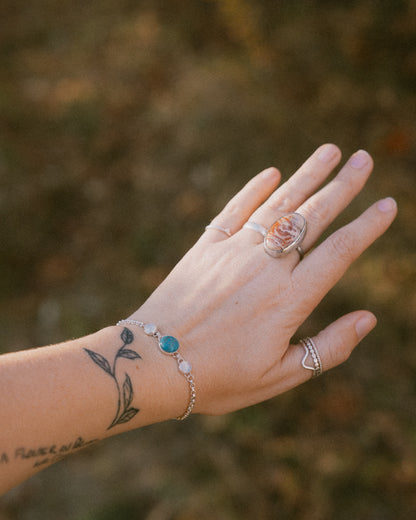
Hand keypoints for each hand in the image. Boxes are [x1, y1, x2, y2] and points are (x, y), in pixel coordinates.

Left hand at [132, 144, 396, 415]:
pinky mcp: (205, 248)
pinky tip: (271, 173)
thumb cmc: (219, 378)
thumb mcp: (280, 376)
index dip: (368, 226)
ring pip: (277, 205)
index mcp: (289, 300)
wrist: (154, 364)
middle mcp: (265, 267)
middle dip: (342, 185)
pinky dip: (253, 189)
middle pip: (312, 217)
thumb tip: (368, 318)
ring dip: (305, 176)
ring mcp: (233, 252)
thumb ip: (327, 348)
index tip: (388, 204)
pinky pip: (234, 210)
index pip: (340, 252)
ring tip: (329, 151)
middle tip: (364, 159)